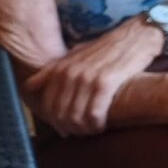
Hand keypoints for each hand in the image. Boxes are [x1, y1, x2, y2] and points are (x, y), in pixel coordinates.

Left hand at [24, 18, 162, 135]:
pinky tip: (102, 125)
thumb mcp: (77, 53)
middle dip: (69, 128)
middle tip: (80, 132)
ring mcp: (86, 78)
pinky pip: (93, 113)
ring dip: (83, 129)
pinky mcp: (105, 83)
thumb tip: (30, 85)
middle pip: (60, 113)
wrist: (138, 35)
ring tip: (92, 130)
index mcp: (61, 67)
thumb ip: (54, 69)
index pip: (48, 104)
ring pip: (75, 116)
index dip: (54, 121)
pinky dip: (96, 124)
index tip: (65, 128)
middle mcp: (70, 72)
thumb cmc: (109, 46)